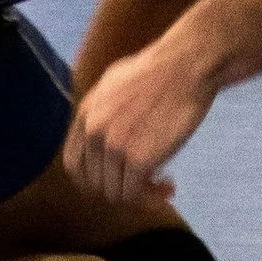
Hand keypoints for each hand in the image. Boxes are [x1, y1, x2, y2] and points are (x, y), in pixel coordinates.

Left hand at [62, 39, 210, 206]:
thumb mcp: (115, 83)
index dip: (93, 180)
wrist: (187, 64)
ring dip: (140, 195)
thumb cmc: (162, 69)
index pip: (74, 165)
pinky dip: (153, 197)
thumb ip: (103, 110)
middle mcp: (93, 131)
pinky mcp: (138, 159)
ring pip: (116, 193)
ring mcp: (113, 146)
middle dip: (120, 188)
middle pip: (95, 183)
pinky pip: (136, 194)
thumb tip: (102, 133)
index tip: (115, 182)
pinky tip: (169, 185)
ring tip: (163, 185)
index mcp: (85, 113)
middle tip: (145, 185)